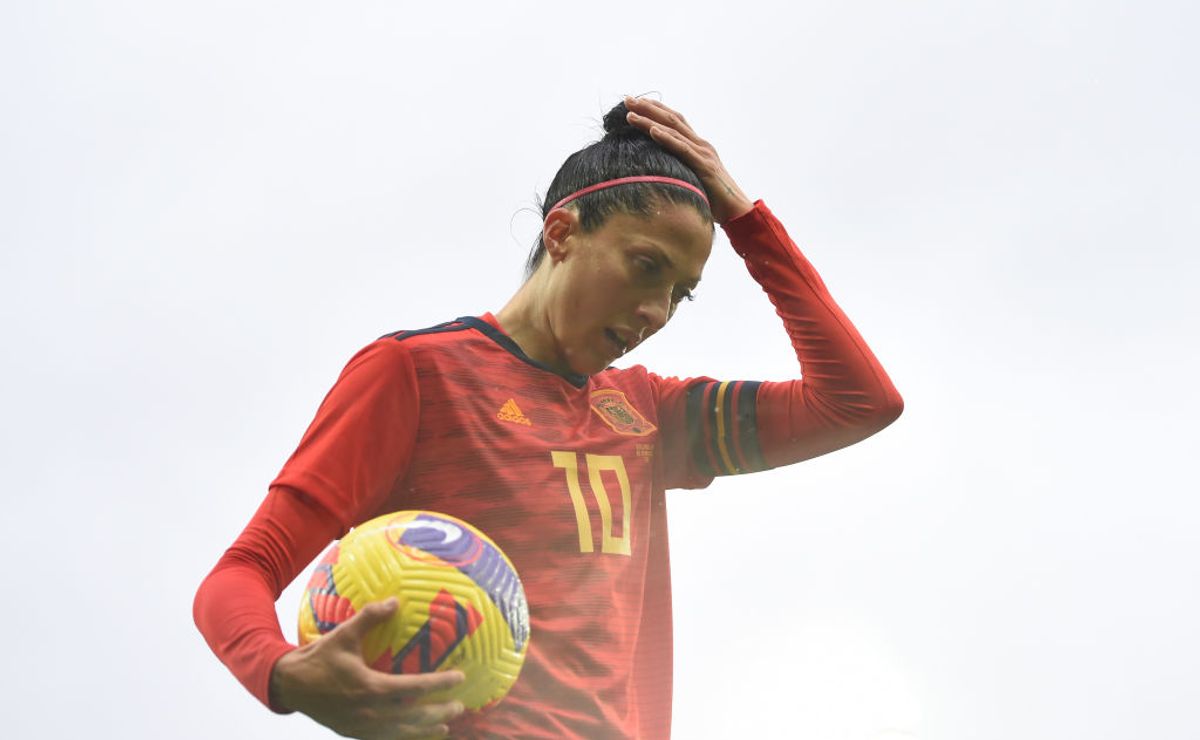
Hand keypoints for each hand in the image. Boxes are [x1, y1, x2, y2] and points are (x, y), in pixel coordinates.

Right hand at [270, 598, 466, 739]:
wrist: (289, 685)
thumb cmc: (319, 658)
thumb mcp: (344, 634)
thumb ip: (370, 618)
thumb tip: (394, 601)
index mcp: (370, 687)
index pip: (413, 687)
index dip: (439, 683)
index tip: (459, 678)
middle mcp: (368, 712)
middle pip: (412, 716)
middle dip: (438, 711)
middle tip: (461, 705)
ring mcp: (360, 726)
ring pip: (400, 732)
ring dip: (425, 730)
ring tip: (446, 727)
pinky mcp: (353, 732)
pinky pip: (383, 738)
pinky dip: (402, 737)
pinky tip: (414, 735)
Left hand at [623, 96, 754, 224]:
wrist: (737, 210)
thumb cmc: (714, 199)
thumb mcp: (693, 179)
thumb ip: (680, 170)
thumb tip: (659, 173)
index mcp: (698, 146)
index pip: (674, 121)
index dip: (655, 110)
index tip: (635, 103)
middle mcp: (701, 144)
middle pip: (671, 119)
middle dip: (648, 108)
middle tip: (627, 100)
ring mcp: (703, 153)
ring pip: (673, 130)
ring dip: (650, 120)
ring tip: (631, 113)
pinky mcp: (704, 166)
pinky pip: (682, 149)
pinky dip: (666, 138)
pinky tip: (651, 130)